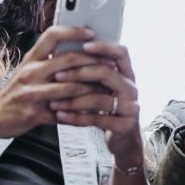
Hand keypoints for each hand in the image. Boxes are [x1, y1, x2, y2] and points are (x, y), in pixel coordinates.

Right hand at [0, 26, 100, 139]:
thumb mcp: (28, 69)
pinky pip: (64, 113)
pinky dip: (81, 113)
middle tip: (111, 64)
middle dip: (93, 61)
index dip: (74, 31)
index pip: (52, 35)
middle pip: (67, 59)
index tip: (92, 32)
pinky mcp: (34, 114)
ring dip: (92, 88)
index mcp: (31, 58)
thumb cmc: (16, 91)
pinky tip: (94, 113)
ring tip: (107, 88)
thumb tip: (78, 49)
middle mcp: (30, 72)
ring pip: (70, 87)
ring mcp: (32, 93)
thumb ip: (48, 59)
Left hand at [49, 42, 144, 166]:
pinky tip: (60, 116)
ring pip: (99, 98)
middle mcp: (131, 88)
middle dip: (79, 72)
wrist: (125, 139)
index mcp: (127, 74)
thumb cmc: (109, 108)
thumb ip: (94, 72)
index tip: (83, 45)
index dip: (104, 47)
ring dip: (73, 100)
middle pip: (107, 72)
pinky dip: (76, 117)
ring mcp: (131, 107)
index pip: (121, 52)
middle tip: (57, 75)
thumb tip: (66, 52)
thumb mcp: (106, 88)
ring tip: (53, 101)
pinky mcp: (124, 125)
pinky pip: (97, 119)